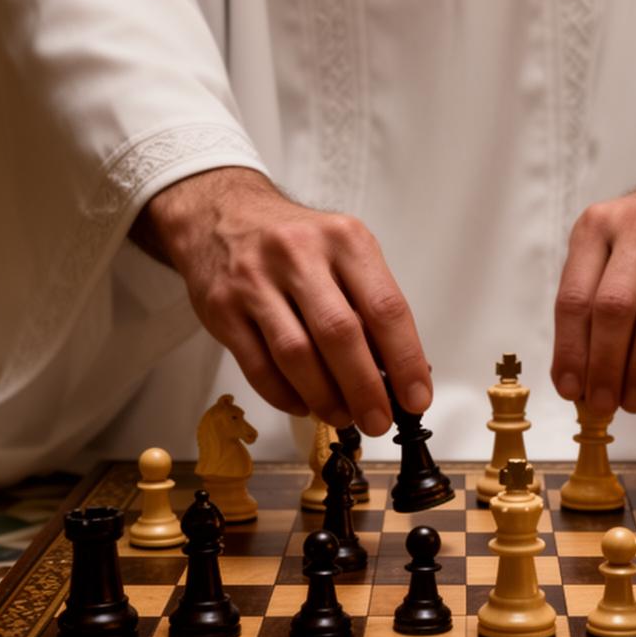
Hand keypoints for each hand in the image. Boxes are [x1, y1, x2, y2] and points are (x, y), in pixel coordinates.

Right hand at [132, 167, 429, 434]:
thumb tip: (398, 372)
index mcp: (344, 240)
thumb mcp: (342, 251)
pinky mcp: (222, 308)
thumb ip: (369, 304)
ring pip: (296, 354)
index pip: (385, 307)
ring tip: (342, 416)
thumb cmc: (295, 243)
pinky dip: (285, 395)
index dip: (405, 360)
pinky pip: (258, 366)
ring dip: (325, 397)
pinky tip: (304, 404)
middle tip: (378, 420)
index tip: (416, 398)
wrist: (220, 216)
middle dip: (365, 388)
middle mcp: (299, 255)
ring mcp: (255, 281)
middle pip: (340, 334)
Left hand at [552, 153, 635, 415]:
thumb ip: (592, 298)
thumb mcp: (611, 245)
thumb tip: (576, 374)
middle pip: (614, 309)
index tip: (570, 389)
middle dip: (605, 366)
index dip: (570, 350)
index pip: (574, 297)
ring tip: (634, 400)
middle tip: (603, 405)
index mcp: (597, 226)